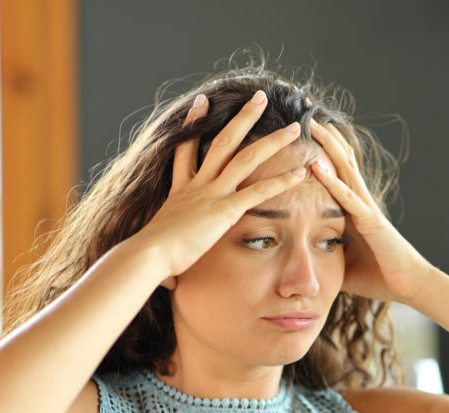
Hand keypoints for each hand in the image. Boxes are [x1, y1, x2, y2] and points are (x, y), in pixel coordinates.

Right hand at [132, 91, 307, 282]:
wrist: (147, 256)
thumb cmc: (151, 258)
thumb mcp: (159, 245)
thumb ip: (167, 250)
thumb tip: (167, 279)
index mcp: (179, 190)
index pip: (186, 150)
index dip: (193, 125)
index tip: (202, 103)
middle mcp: (196, 185)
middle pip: (223, 141)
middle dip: (243, 118)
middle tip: (259, 97)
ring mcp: (211, 194)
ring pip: (246, 158)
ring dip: (273, 141)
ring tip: (295, 127)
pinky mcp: (224, 209)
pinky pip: (259, 191)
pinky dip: (282, 181)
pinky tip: (301, 173)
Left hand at [307, 119, 431, 301]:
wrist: (409, 286)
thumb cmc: (378, 275)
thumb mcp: (341, 261)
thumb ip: (323, 252)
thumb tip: (298, 253)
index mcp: (352, 209)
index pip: (335, 171)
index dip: (320, 149)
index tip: (303, 130)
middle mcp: (360, 202)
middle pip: (341, 160)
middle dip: (324, 136)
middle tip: (305, 109)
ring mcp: (366, 209)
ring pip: (345, 170)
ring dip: (328, 147)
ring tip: (311, 124)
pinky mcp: (371, 222)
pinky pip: (348, 199)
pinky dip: (332, 183)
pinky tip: (316, 167)